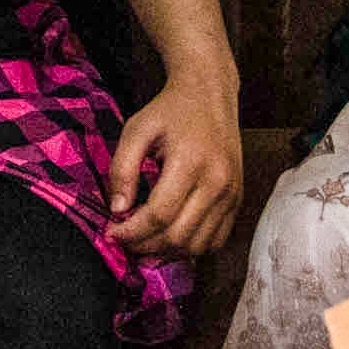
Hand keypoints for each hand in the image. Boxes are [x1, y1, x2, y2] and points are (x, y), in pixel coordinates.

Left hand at [106, 62, 241, 256]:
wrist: (210, 95)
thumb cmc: (170, 111)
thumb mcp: (137, 129)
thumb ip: (122, 168)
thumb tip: (118, 209)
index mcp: (191, 162)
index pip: (159, 215)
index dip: (131, 232)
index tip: (112, 232)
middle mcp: (218, 182)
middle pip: (179, 236)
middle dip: (145, 246)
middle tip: (124, 240)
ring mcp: (232, 194)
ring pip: (198, 245)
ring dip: (167, 252)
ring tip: (144, 242)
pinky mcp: (237, 200)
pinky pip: (216, 240)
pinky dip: (190, 248)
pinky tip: (169, 238)